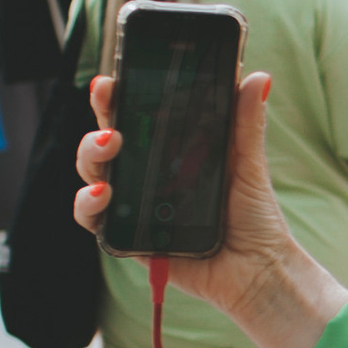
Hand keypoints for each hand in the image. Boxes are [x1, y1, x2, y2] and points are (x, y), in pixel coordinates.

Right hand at [77, 72, 347, 347]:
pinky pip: (93, 219)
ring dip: (90, 156)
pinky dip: (89, 203)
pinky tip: (102, 193)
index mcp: (168, 153)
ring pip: (92, 174)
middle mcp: (144, 177)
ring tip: (108, 147)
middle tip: (110, 113)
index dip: (115, 98)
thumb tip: (258, 77)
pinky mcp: (127, 238)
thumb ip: (245, 122)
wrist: (258, 270)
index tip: (110, 81)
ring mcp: (132, 207)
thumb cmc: (253, 217)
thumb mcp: (248, 163)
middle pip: (104, 141)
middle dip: (99, 120)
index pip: (133, 117)